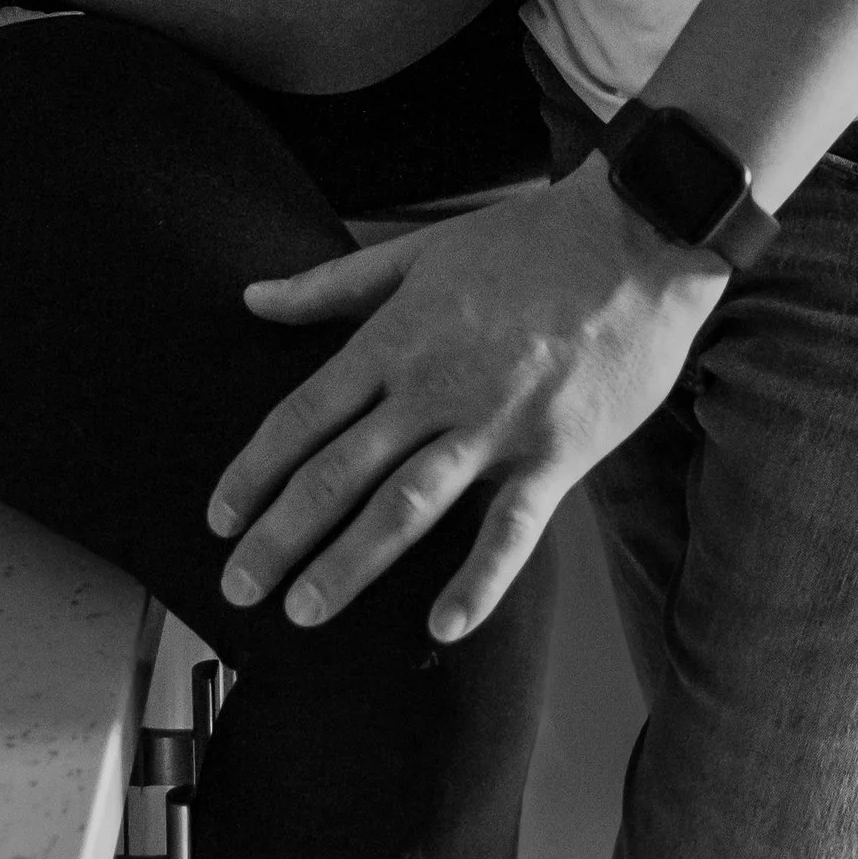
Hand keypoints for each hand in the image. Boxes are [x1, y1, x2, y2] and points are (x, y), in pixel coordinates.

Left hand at [206, 162, 726, 642]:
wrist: (638, 233)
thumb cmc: (529, 237)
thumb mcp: (421, 248)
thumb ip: (333, 283)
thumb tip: (254, 297)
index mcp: (397, 336)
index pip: (303, 413)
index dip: (254, 470)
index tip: (219, 517)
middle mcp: (434, 385)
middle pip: (338, 470)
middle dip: (280, 534)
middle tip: (236, 587)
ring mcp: (497, 423)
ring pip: (407, 505)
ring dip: (349, 562)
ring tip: (302, 611)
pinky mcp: (558, 452)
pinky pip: (511, 527)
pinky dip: (477, 579)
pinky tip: (443, 625)